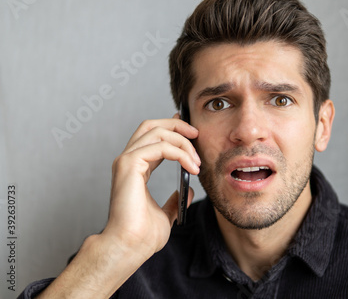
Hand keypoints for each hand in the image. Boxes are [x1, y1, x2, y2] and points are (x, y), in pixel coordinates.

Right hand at [102, 117, 199, 259]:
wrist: (130, 246)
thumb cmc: (142, 235)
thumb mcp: (166, 214)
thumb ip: (175, 201)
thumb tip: (188, 190)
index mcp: (136, 169)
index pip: (152, 137)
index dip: (173, 129)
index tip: (193, 133)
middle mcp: (128, 161)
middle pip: (152, 125)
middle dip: (177, 125)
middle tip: (197, 133)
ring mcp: (126, 161)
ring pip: (157, 131)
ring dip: (182, 141)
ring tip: (197, 160)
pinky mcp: (129, 164)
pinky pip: (160, 146)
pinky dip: (180, 153)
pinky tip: (192, 167)